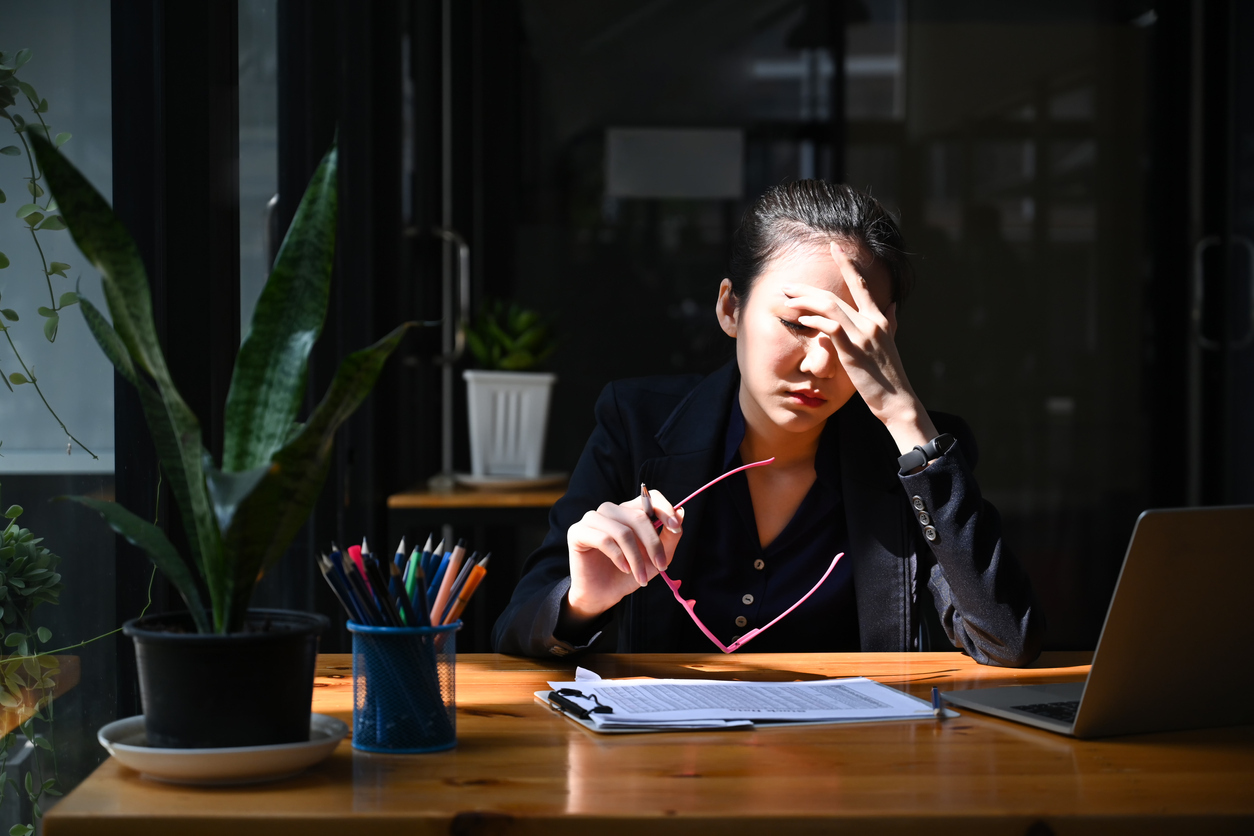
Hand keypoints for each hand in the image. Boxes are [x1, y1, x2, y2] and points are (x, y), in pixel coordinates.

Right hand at [565, 490, 683, 622]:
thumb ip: (669, 537)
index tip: (675, 527)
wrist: (602, 595)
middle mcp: (610, 510)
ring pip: (622, 531)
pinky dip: (619, 557)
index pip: (648, 496)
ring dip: (636, 557)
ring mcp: (592, 519)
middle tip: (661, 566)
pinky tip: (624, 569)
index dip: (664, 508)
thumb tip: (681, 512)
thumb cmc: (628, 574)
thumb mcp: (656, 558)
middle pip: (638, 516)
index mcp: (628, 511)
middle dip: (653, 544)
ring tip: (641, 577)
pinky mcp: (578, 532)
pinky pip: (604, 539)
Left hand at [782, 241, 936, 451]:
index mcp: (879, 318)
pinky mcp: (853, 350)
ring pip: (830, 307)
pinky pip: (830, 327)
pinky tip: (801, 320)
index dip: (847, 264)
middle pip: (835, 295)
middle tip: (787, 286)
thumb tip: (893, 306)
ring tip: (787, 301)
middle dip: (808, 289)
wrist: (898, 400)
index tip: (834, 247)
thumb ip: (891, 322)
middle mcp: (872, 321)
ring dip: (805, 302)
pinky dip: (814, 320)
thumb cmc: (890, 375)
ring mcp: (863, 335)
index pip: (860, 284)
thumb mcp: (891, 344)